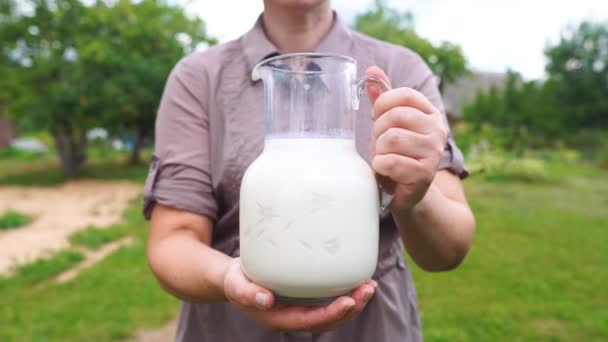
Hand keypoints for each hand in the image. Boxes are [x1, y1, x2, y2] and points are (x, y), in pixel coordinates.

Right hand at [223, 258, 376, 332]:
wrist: (235, 278)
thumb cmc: (235, 280)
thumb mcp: (235, 284)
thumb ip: (246, 293)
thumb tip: (265, 300)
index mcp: (279, 318)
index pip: (311, 321)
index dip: (332, 313)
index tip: (349, 301)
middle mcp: (293, 317)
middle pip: (328, 320)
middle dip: (351, 307)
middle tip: (368, 289)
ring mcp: (301, 309)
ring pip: (332, 312)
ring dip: (353, 302)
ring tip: (370, 285)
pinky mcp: (305, 298)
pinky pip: (328, 300)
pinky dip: (345, 292)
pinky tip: (357, 280)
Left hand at [367, 66, 447, 211]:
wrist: (408, 194)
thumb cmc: (397, 154)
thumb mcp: (390, 124)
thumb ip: (383, 99)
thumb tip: (371, 70)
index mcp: (430, 114)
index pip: (404, 95)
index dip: (383, 105)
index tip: (378, 119)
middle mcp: (438, 131)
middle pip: (395, 116)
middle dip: (377, 131)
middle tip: (380, 145)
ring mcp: (433, 153)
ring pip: (391, 139)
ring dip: (378, 151)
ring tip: (384, 158)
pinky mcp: (424, 175)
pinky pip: (391, 162)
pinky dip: (380, 166)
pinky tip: (385, 171)